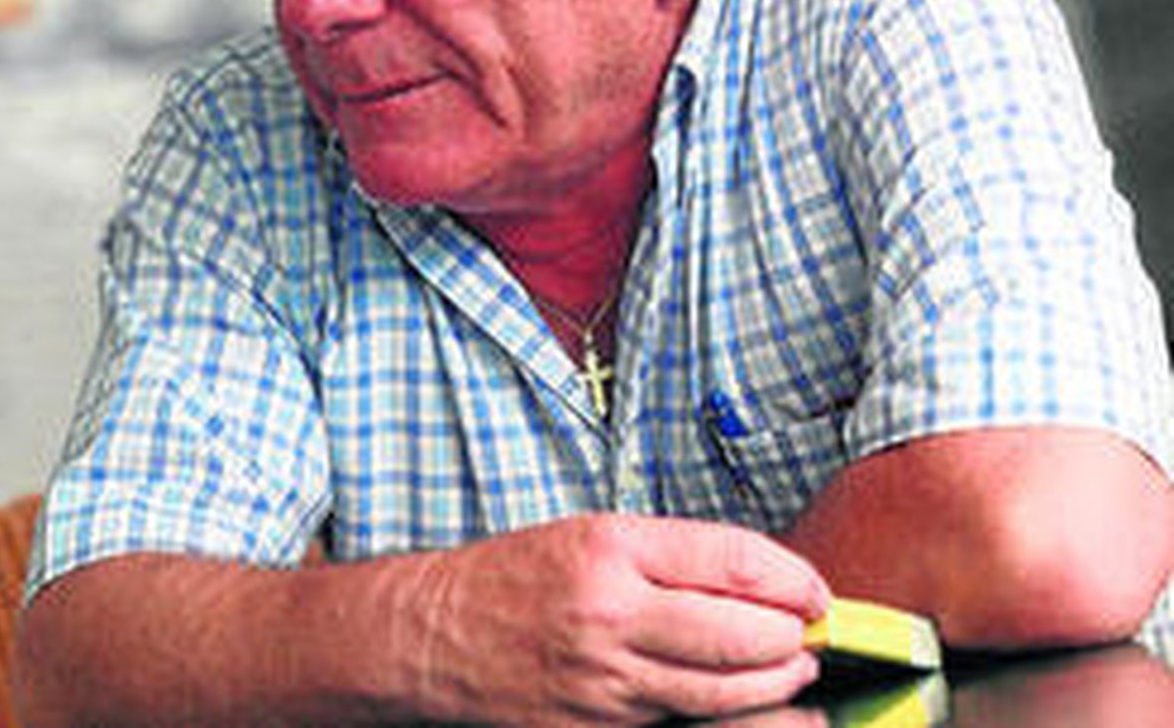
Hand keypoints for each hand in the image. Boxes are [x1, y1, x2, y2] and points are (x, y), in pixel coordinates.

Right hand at [406, 512, 827, 725]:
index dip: (792, 578)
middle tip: (808, 634)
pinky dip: (728, 721)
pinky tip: (749, 709)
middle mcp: (610, 613)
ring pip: (724, 695)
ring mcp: (604, 682)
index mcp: (610, 547)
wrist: (433, 635)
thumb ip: (672, 557)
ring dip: (775, 685)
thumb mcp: (591, 536)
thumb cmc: (515, 577)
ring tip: (791, 671)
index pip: (733, 559)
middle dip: (792, 637)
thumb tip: (761, 583)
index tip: (813, 591)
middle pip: (741, 634)